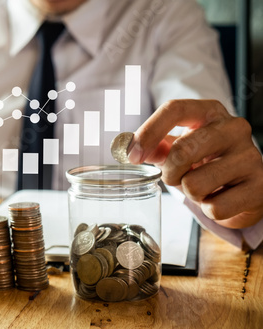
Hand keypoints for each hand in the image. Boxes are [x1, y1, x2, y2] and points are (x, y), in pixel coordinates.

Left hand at [128, 99, 262, 228]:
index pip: (174, 109)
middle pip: (181, 151)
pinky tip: (219, 198)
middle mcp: (234, 128)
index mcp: (210, 111)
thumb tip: (125, 148)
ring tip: (203, 186)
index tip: (132, 155)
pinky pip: (214, 208)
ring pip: (195, 184)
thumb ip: (154, 146)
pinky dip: (209, 210)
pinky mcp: (259, 186)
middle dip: (169, 173)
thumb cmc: (206, 161)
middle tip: (176, 177)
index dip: (148, 132)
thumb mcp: (179, 147)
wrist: (244, 184)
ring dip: (191, 193)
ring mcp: (250, 156)